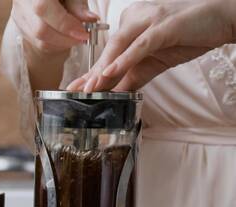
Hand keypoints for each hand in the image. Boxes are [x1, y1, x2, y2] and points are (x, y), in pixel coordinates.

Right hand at [11, 0, 98, 54]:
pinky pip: (38, 43)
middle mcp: (22, 2)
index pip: (44, 8)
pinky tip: (65, 38)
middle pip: (40, 29)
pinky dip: (56, 44)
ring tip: (76, 37)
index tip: (83, 32)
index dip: (64, 24)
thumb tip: (90, 19)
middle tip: (83, 37)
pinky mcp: (21, 26)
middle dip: (65, 38)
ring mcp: (18, 15)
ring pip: (39, 40)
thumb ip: (78, 5)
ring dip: (62, 43)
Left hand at [66, 0, 235, 91]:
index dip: (93, 73)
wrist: (223, 20)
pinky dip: (125, 59)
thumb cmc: (189, 37)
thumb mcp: (155, 62)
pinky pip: (141, 45)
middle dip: (93, 74)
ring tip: (90, 88)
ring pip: (120, 46)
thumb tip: (114, 95)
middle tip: (76, 92)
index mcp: (131, 25)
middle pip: (110, 51)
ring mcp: (149, 20)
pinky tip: (111, 72)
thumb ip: (134, 77)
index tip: (78, 89)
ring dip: (104, 69)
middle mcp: (135, 18)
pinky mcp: (164, 26)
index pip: (109, 54)